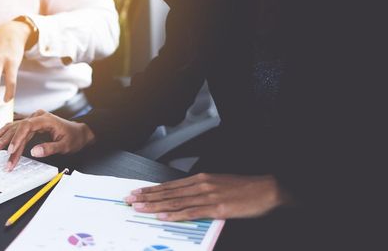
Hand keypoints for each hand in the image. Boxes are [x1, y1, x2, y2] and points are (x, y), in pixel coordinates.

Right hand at [0, 110, 95, 170]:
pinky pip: (17, 127)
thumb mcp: (65, 146)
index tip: (11, 150)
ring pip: (15, 127)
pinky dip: (7, 132)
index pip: (26, 127)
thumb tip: (34, 152)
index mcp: (45, 119)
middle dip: (5, 140)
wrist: (80, 132)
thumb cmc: (74, 138)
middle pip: (18, 127)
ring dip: (3, 136)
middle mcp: (37, 117)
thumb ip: (49, 148)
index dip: (17, 139)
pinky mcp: (32, 124)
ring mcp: (34, 119)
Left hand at [124, 173, 292, 220]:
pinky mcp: (217, 208)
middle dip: (146, 197)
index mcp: (200, 179)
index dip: (151, 190)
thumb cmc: (244, 189)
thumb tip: (184, 199)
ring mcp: (208, 196)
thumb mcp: (218, 185)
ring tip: (139, 207)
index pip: (169, 185)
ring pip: (175, 202)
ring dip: (155, 205)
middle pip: (168, 192)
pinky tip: (163, 217)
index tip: (136, 192)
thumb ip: (200, 191)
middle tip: (129, 200)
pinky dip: (175, 215)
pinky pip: (191, 212)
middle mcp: (200, 185)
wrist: (266, 189)